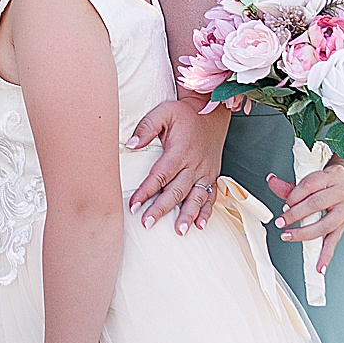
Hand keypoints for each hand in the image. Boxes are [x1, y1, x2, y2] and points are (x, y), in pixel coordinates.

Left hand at [125, 96, 226, 233]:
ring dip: (187, 215)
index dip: (146, 192)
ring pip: (196, 197)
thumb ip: (146, 128)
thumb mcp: (163, 113)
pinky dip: (206, 211)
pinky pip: (211, 196)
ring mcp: (205, 171)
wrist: (211, 111)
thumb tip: (131, 144)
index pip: (159, 176)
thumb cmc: (185, 114)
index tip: (134, 205)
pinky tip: (200, 224)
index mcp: (179, 152)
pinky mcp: (212, 174)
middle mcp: (194, 164)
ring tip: (179, 231)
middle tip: (147, 223)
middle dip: (161, 209)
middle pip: (176, 191)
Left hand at [269, 162, 343, 274]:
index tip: (283, 205)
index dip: (294, 196)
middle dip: (295, 214)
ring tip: (288, 236)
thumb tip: (270, 181)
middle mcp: (343, 192)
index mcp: (332, 176)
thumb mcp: (310, 177)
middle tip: (281, 222)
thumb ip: (289, 184)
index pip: (310, 185)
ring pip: (325, 224)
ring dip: (304, 233)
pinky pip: (334, 240)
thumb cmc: (327, 181)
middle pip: (316, 204)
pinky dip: (326, 254)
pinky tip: (319, 266)